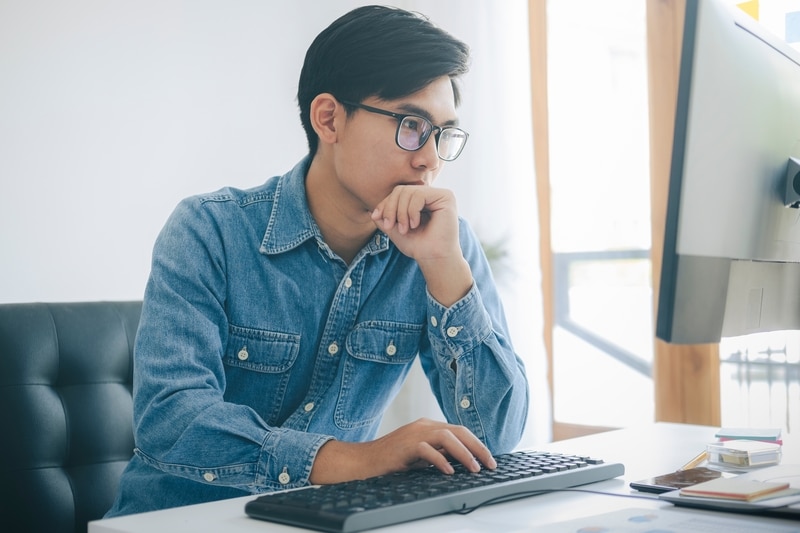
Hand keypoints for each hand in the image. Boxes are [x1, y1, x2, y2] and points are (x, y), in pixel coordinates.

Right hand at [309, 418, 496, 484]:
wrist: (364, 461)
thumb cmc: (392, 460)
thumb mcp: (420, 456)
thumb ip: (439, 454)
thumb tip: (462, 463)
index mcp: (428, 426)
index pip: (459, 431)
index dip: (476, 444)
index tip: (489, 459)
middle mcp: (423, 425)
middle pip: (458, 431)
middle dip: (477, 447)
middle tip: (490, 464)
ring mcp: (414, 433)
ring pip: (446, 436)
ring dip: (464, 453)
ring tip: (474, 468)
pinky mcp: (405, 445)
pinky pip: (427, 449)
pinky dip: (440, 460)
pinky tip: (449, 471)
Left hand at [371, 185, 460, 261]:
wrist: (433, 258)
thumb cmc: (417, 246)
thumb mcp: (394, 229)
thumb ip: (384, 218)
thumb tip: (370, 211)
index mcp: (419, 200)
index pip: (397, 193)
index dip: (385, 204)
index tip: (377, 217)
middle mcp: (430, 195)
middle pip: (401, 190)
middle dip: (391, 208)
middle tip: (389, 226)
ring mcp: (439, 194)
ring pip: (409, 191)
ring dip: (401, 212)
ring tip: (404, 229)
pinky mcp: (446, 197)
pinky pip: (419, 195)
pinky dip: (412, 211)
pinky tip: (414, 224)